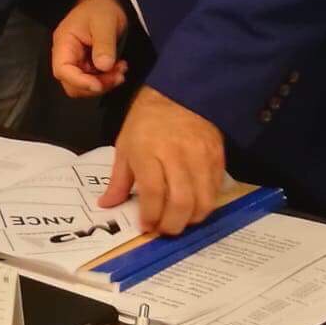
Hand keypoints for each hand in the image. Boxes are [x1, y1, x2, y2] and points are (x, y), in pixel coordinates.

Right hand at [51, 0, 129, 97]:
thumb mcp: (105, 23)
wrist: (103, 2)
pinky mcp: (86, 65)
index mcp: (64, 43)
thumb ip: (104, 44)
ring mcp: (76, 62)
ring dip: (103, 84)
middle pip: (72, 84)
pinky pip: (92, 80)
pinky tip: (118, 69)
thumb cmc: (101, 9)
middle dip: (95, 85)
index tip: (100, 84)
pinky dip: (106, 80)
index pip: (63, 70)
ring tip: (121, 71)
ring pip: (83, 86)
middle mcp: (66, 56)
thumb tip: (104, 67)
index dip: (80, 82)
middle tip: (118, 76)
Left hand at [99, 86, 225, 234]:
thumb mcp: (125, 146)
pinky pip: (215, 190)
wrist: (178, 94)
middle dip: (172, 224)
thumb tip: (107, 205)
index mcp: (148, 151)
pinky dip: (205, 204)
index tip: (145, 226)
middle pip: (181, 201)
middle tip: (164, 230)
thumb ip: (118, 180)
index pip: (154, 193)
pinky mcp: (218, 157)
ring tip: (180, 221)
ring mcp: (201, 156)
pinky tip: (194, 206)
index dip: (151, 216)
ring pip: (203, 200)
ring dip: (191, 219)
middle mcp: (177, 155)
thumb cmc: (145, 122)